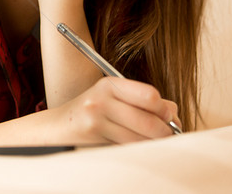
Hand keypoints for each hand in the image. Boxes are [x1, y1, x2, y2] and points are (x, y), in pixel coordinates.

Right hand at [51, 76, 180, 144]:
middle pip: (149, 121)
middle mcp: (102, 99)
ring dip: (154, 142)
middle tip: (170, 134)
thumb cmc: (91, 110)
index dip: (166, 109)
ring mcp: (96, 119)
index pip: (150, 96)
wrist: (58, 125)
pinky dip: (139, 147)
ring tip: (156, 140)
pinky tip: (139, 144)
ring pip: (140, 138)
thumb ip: (141, 100)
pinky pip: (128, 146)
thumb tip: (173, 111)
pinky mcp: (94, 136)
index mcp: (110, 84)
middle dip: (165, 131)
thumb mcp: (112, 96)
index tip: (170, 116)